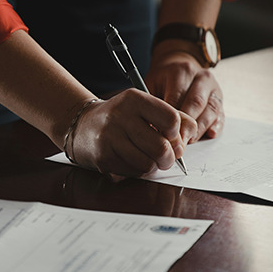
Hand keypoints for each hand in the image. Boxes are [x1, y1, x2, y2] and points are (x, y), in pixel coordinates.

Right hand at [68, 89, 196, 176]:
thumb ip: (172, 116)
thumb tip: (189, 136)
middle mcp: (121, 116)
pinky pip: (133, 172)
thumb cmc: (121, 117)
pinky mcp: (104, 157)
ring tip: (148, 158)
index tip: (171, 136)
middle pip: (162, 147)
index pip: (172, 119)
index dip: (177, 133)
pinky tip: (132, 160)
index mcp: (135, 99)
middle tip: (166, 157)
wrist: (83, 125)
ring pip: (148, 164)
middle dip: (169, 158)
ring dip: (153, 166)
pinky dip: (138, 171)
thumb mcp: (145, 107)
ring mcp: (110, 138)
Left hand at [146, 50, 224, 141]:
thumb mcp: (152, 84)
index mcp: (182, 71)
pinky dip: (216, 126)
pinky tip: (209, 134)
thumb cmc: (163, 80)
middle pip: (196, 104)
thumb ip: (152, 104)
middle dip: (186, 127)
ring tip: (188, 142)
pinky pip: (221, 115)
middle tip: (177, 144)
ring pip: (210, 111)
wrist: (180, 67)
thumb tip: (150, 128)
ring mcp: (214, 88)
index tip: (162, 135)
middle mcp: (201, 78)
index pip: (177, 97)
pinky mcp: (220, 100)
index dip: (170, 119)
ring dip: (200, 129)